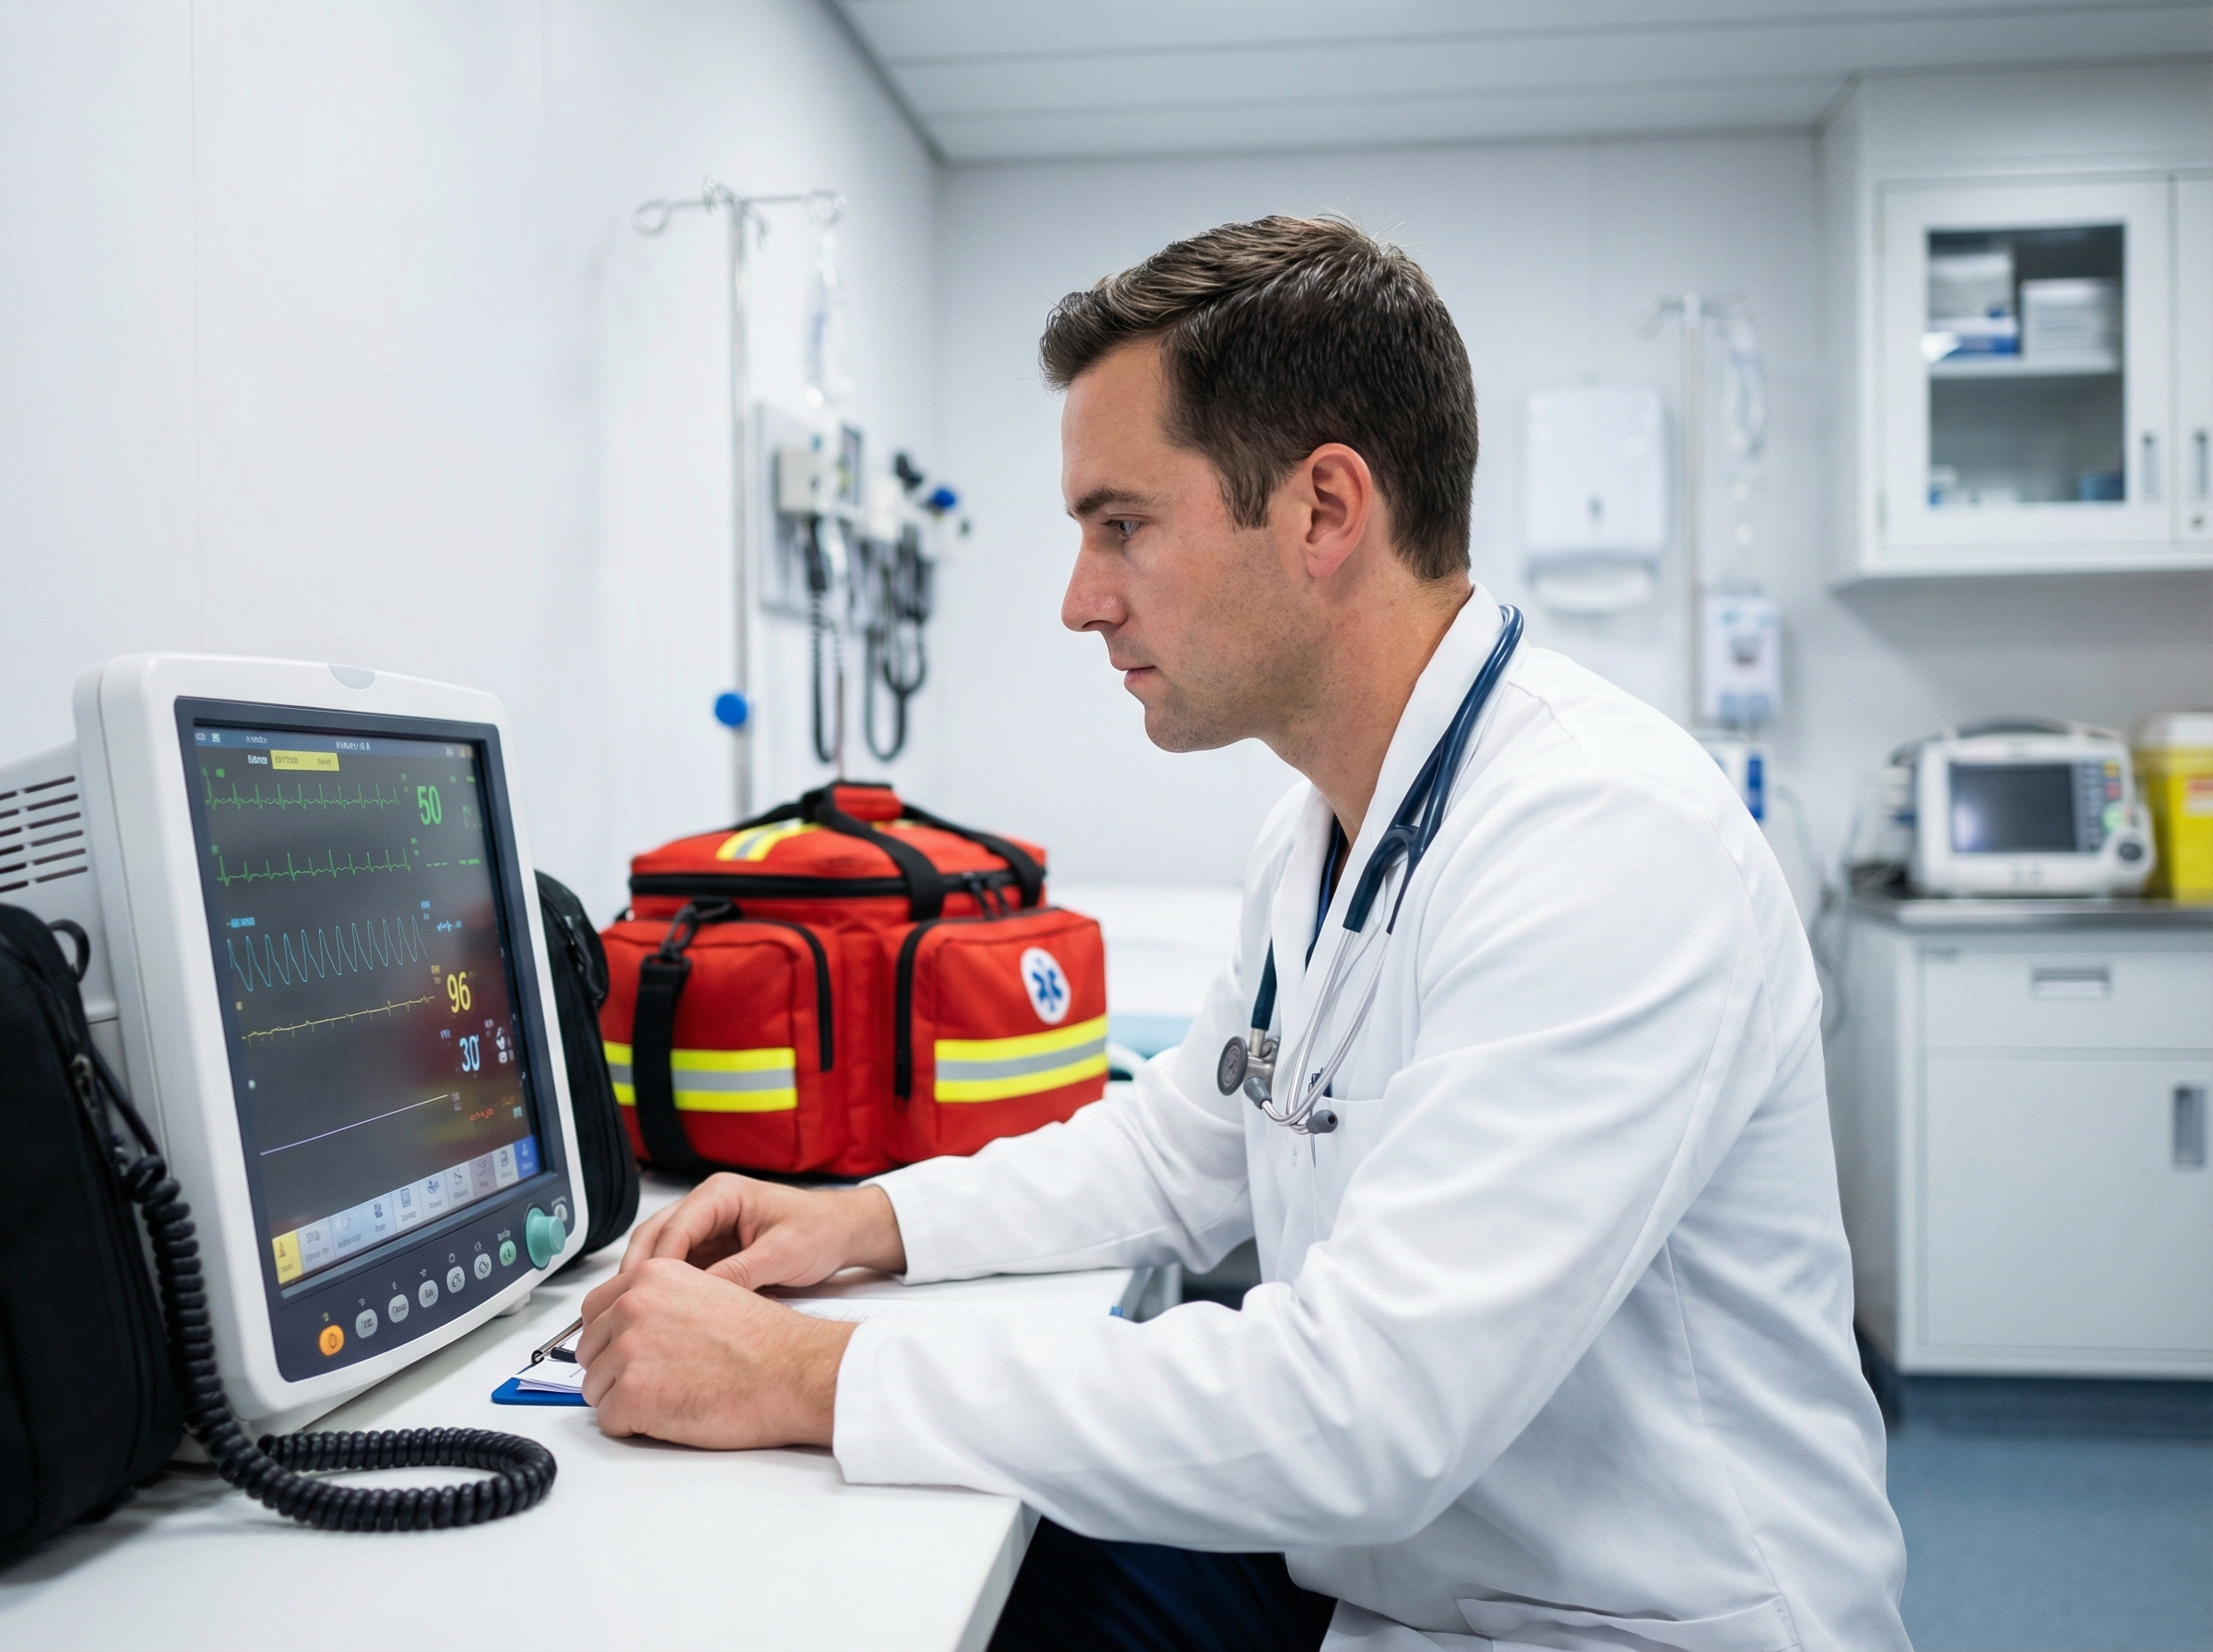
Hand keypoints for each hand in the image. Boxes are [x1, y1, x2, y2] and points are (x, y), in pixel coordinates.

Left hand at [578, 1258, 855, 1447]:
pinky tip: (673, 1413)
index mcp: (651, 1276)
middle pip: (589, 1350)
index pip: (594, 1309)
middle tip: (660, 1379)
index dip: (610, 1337)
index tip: (627, 1352)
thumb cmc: (763, 1342)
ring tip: (674, 1395)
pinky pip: (610, 1420)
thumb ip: (661, 1301)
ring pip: (596, 1388)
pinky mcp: (631, 1395)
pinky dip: (635, 1426)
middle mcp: (632, 1306)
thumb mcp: (707, 1292)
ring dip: (626, 1399)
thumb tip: (630, 1326)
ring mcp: (628, 1350)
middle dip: (615, 1370)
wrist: (791, 1372)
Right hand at [620, 1172, 905, 1290]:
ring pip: (662, 1253)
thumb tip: (701, 1297)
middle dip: (639, 1272)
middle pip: (656, 1236)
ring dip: (651, 1282)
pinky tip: (664, 1314)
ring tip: (639, 1316)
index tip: (646, 1295)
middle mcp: (709, 1205)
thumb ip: (740, 1272)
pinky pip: (681, 1268)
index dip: (656, 1263)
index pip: (674, 1226)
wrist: (844, 1232)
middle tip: (627, 1309)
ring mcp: (708, 1227)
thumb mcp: (782, 1254)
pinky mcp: (714, 1249)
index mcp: (722, 1193)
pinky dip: (670, 1288)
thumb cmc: (821, 1231)